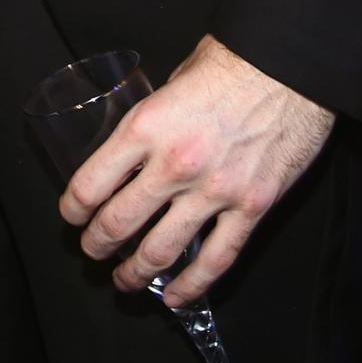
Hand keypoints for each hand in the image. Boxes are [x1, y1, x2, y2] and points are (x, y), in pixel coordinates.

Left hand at [60, 35, 334, 306]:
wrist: (291, 67)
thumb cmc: (230, 65)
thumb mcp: (172, 81)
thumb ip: (154, 117)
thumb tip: (141, 142)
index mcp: (145, 127)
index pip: (91, 184)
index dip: (73, 209)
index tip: (71, 217)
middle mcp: (174, 164)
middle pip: (119, 222)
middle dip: (98, 245)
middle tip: (92, 252)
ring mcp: (214, 191)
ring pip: (162, 250)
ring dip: (136, 272)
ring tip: (124, 281)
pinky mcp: (252, 207)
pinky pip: (217, 259)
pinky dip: (192, 286)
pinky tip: (175, 298)